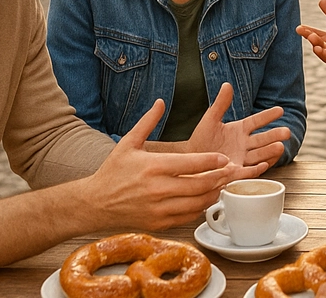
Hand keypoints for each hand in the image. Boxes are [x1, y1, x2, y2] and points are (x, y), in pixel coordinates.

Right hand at [86, 99, 251, 230]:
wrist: (95, 203)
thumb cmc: (113, 171)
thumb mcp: (128, 143)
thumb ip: (148, 122)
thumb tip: (160, 102)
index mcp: (154, 166)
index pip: (193, 163)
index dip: (213, 161)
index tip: (224, 158)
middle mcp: (159, 189)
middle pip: (201, 184)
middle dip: (220, 178)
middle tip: (230, 172)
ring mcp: (159, 208)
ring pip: (198, 203)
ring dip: (214, 193)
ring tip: (221, 184)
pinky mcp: (159, 223)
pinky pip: (188, 216)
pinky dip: (200, 208)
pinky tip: (205, 199)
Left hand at [147, 83, 288, 168]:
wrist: (191, 159)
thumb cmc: (201, 140)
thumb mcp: (211, 119)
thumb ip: (221, 103)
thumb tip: (227, 84)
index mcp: (240, 129)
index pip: (257, 121)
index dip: (268, 116)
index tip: (280, 110)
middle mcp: (244, 144)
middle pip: (263, 139)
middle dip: (275, 135)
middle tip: (286, 132)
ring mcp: (242, 158)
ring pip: (259, 155)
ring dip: (270, 151)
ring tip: (280, 146)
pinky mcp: (236, 172)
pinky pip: (248, 171)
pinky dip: (256, 169)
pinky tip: (264, 164)